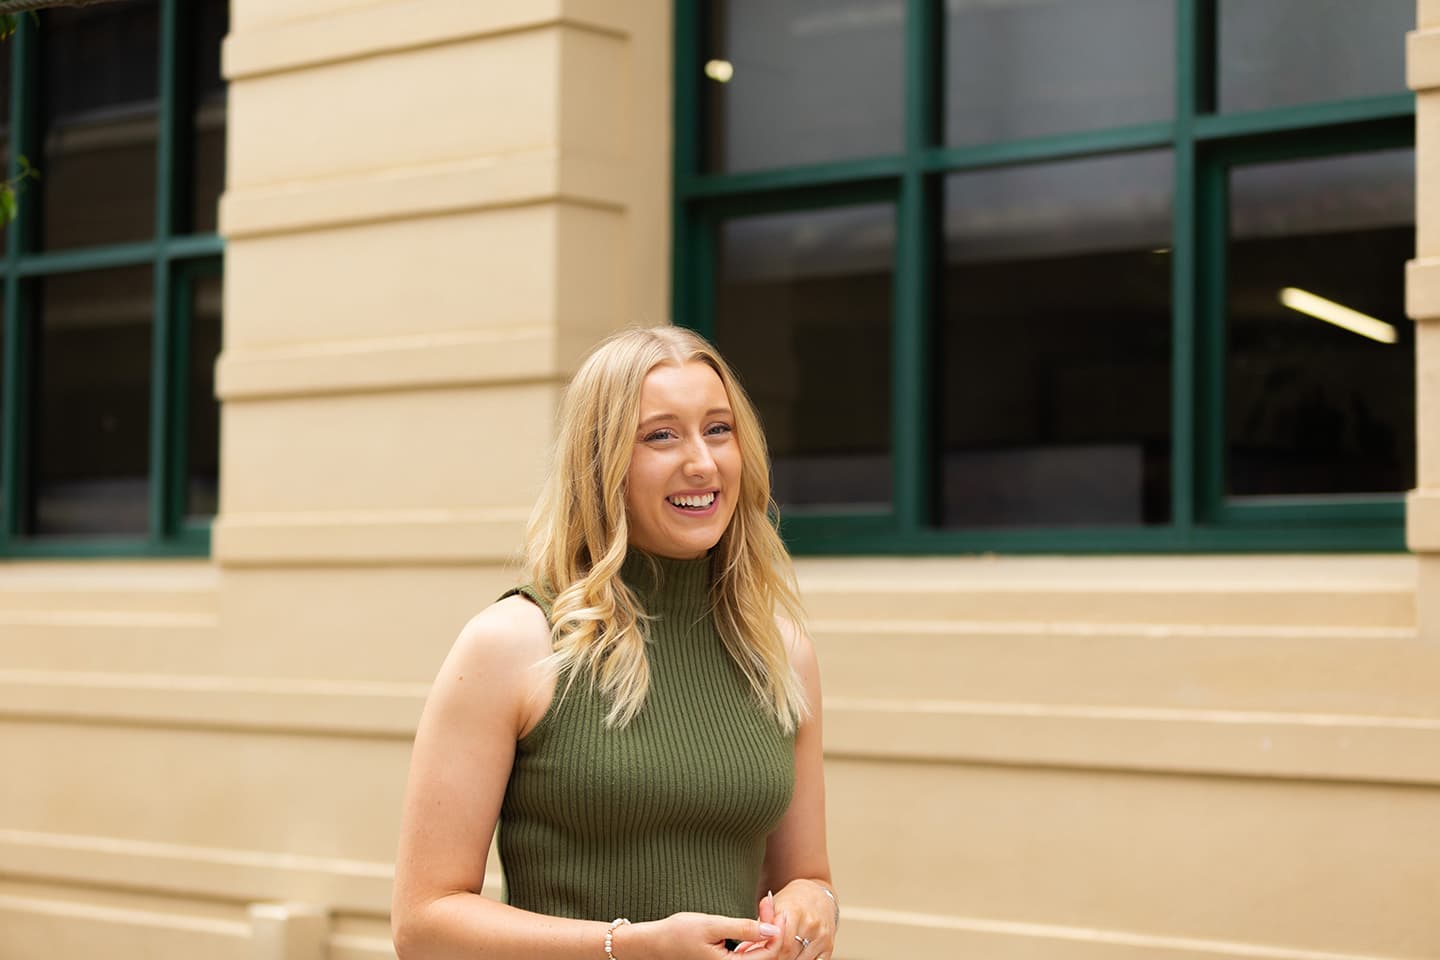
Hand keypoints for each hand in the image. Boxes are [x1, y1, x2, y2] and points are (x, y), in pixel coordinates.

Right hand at [625, 911, 781, 959]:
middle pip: (766, 953)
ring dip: (764, 930)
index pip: (769, 953)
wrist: (655, 944)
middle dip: (772, 926)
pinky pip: (749, 952)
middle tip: (766, 901)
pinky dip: (754, 935)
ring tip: (762, 906)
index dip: (777, 929)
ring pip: (759, 952)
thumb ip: (742, 928)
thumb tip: (772, 930)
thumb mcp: (712, 926)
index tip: (773, 906)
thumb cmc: (678, 933)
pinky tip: (753, 919)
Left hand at [735, 883, 833, 959]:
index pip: (779, 942)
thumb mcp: (773, 909)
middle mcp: (810, 923)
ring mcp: (822, 935)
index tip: (761, 955)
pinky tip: (794, 958)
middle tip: (768, 956)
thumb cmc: (790, 902)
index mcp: (794, 911)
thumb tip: (740, 951)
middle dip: (776, 958)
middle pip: (789, 954)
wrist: (816, 895)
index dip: (768, 952)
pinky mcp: (829, 945)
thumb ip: (758, 929)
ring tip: (779, 957)